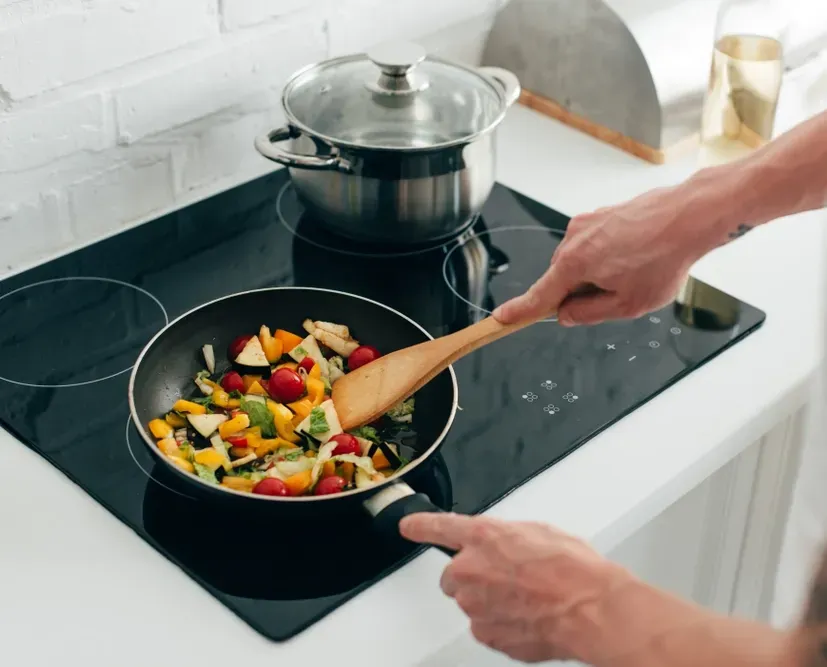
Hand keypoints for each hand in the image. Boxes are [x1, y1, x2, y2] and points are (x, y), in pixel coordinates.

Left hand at [399, 512, 631, 663]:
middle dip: (472, 576)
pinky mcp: (485, 633)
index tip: (407, 526)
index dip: (420, 526)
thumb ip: (506, 537)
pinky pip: (484, 626)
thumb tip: (503, 546)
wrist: (591, 609)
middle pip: (452, 575)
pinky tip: (527, 616)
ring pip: (470, 602)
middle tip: (506, 579)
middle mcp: (470, 569)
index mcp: (483, 536)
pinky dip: (500, 624)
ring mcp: (474, 604)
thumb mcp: (538, 532)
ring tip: (526, 598)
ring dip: (489, 601)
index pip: (438, 527)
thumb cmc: (574, 569)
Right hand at [493, 185, 716, 326]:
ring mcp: (586, 223)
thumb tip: (567, 314)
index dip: (519, 312)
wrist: (690, 216)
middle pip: (562, 279)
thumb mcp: (627, 304)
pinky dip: (609, 256)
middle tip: (619, 294)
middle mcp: (573, 239)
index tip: (501, 319)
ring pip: (579, 262)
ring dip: (598, 273)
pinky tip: (637, 256)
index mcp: (573, 264)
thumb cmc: (664, 258)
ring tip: (635, 271)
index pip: (539, 296)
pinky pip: (593, 245)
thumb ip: (588, 313)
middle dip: (581, 293)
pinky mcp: (600, 215)